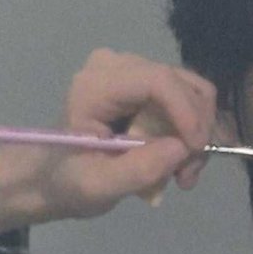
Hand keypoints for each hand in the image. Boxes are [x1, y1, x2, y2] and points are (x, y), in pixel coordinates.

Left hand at [0, 49, 221, 223]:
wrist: (55, 177)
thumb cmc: (69, 182)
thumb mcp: (98, 186)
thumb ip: (138, 169)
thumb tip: (182, 147)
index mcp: (96, 86)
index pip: (157, 80)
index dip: (186, 112)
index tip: (196, 151)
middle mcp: (118, 66)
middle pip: (182, 85)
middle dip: (196, 132)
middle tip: (186, 177)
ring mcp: (135, 72)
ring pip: (193, 93)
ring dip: (197, 137)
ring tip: (182, 174)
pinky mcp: (149, 85)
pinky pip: (189, 101)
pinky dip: (193, 134)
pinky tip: (179, 162)